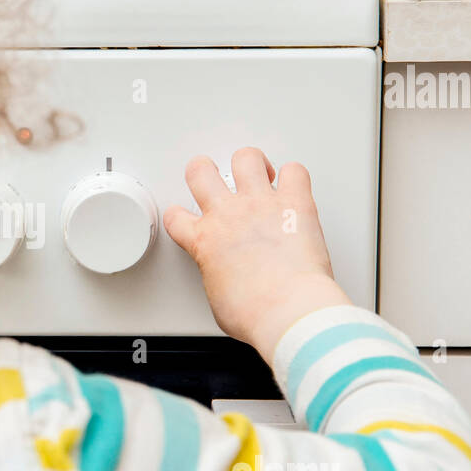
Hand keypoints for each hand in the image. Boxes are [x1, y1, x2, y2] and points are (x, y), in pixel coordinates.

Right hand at [163, 147, 350, 364]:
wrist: (287, 311)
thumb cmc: (255, 313)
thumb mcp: (218, 302)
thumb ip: (217, 279)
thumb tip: (228, 282)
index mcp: (203, 241)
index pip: (175, 216)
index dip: (179, 215)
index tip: (187, 218)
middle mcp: (227, 215)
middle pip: (200, 170)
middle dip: (205, 171)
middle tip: (215, 179)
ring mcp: (260, 204)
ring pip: (245, 158)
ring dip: (250, 164)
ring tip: (259, 174)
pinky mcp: (294, 202)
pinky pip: (294, 171)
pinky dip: (294, 176)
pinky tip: (293, 186)